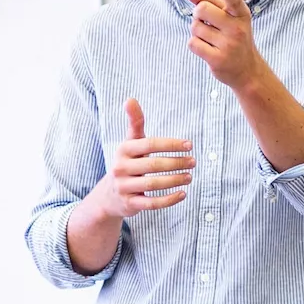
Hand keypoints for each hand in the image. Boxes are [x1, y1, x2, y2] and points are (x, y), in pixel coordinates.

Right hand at [93, 98, 193, 217]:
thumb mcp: (130, 143)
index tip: (189, 145)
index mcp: (123, 150)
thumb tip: (130, 98)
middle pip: (153, 165)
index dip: (171, 144)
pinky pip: (152, 203)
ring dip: (175, 181)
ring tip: (190, 177)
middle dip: (176, 163)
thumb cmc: (128, 163)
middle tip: (193, 162)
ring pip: (153, 184)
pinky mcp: (130, 204)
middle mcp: (121, 168)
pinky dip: (169, 199)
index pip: (150, 144)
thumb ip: (134, 122)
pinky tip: (183, 194)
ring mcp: (124, 187)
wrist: (109, 195)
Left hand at [186, 0, 267, 88]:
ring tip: (209, 37)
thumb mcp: (228, 16)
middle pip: (202, 9)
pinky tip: (206, 48)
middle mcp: (237, 28)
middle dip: (197, 14)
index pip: (234, 0)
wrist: (247, 69)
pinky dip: (195, 44)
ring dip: (196, 31)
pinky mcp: (218, 59)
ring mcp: (228, 45)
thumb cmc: (233, 36)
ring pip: (195, 27)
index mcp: (241, 14)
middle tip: (205, 22)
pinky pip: (193, 43)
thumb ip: (209, 1)